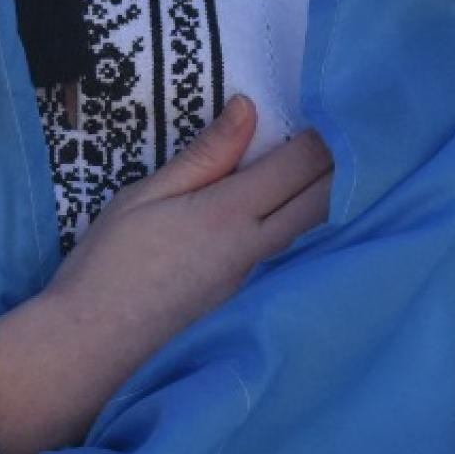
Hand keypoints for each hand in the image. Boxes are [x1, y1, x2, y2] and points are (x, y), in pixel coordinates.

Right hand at [0, 97, 332, 453]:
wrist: (92, 345)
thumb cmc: (107, 264)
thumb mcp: (145, 196)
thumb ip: (204, 156)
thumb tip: (248, 108)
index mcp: (228, 212)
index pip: (299, 165)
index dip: (326, 134)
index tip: (338, 108)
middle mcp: (257, 249)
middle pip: (326, 201)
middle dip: (348, 165)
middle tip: (362, 134)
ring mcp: (261, 283)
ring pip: (320, 234)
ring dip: (339, 200)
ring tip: (351, 172)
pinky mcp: (255, 306)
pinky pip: (300, 261)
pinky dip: (317, 235)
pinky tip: (318, 225)